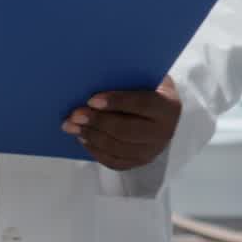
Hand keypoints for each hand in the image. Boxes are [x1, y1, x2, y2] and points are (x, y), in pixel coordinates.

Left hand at [62, 76, 181, 170]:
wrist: (164, 113)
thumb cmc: (150, 90)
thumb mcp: (147, 80)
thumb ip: (130, 80)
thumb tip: (96, 78)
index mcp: (168, 107)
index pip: (142, 104)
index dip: (116, 102)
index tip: (91, 100)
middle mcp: (164, 132)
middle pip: (126, 130)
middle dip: (98, 122)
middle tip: (75, 115)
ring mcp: (152, 151)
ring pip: (118, 147)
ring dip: (91, 136)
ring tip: (72, 126)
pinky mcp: (140, 162)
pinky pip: (114, 161)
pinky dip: (95, 151)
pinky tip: (83, 138)